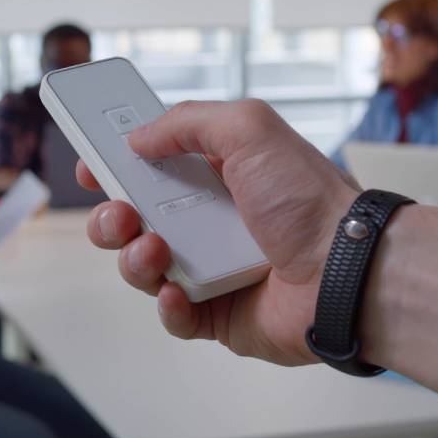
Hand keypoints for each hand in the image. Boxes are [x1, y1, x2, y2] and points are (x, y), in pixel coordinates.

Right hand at [77, 99, 360, 365]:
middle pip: (135, 219)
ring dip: (135, 259)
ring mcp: (213, 269)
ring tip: (156, 252)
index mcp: (218, 174)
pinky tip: (179, 293)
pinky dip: (168, 306)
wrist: (346, 270)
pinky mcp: (219, 315)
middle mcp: (212, 220)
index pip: (152, 166)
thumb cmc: (309, 200)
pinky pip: (174, 316)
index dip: (116, 165)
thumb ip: (187, 121)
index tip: (91, 166)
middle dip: (111, 217)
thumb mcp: (249, 128)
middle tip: (120, 213)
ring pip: (144, 268)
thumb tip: (139, 137)